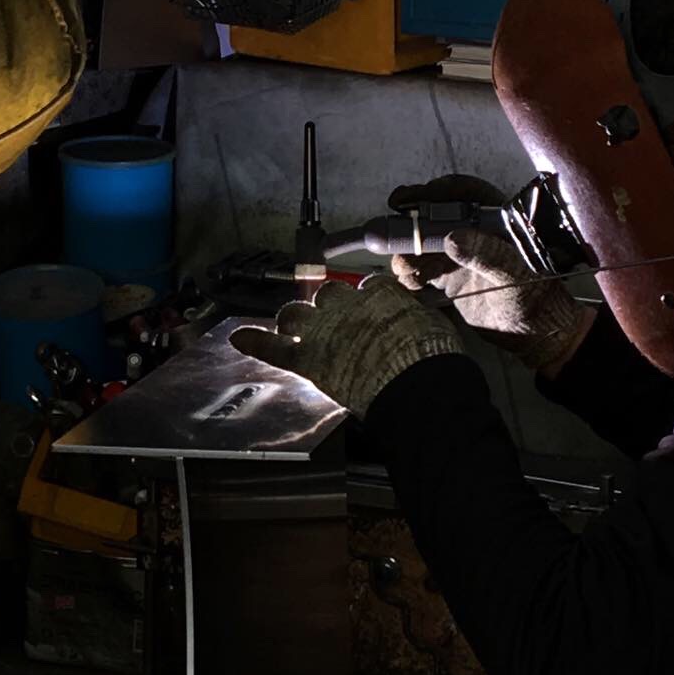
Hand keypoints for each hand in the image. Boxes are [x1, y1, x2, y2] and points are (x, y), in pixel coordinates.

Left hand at [229, 276, 462, 417]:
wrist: (417, 386)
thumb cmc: (433, 360)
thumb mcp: (433, 327)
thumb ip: (415, 316)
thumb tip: (415, 314)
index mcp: (380, 295)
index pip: (366, 288)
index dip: (364, 300)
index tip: (367, 309)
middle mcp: (348, 305)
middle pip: (327, 295)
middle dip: (326, 306)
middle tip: (330, 320)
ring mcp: (324, 330)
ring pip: (297, 314)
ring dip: (294, 319)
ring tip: (291, 327)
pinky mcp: (308, 359)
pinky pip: (274, 347)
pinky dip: (255, 341)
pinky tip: (240, 337)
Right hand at [388, 174, 588, 375]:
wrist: (536, 334)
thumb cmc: (537, 298)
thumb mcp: (516, 274)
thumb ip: (487, 255)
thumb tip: (452, 239)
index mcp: (496, 220)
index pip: (464, 193)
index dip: (438, 192)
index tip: (416, 197)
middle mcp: (474, 233)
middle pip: (436, 215)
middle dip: (413, 219)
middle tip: (392, 222)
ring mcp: (459, 255)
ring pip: (424, 243)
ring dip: (407, 250)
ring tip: (401, 265)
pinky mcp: (449, 278)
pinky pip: (422, 270)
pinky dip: (410, 273)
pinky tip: (407, 280)